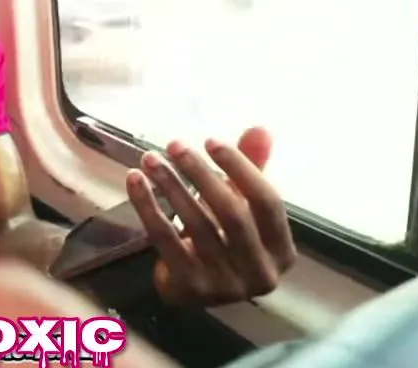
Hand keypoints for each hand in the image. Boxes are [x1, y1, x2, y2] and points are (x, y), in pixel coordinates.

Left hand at [127, 127, 295, 306]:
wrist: (191, 287)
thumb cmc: (223, 240)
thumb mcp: (242, 205)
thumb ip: (252, 169)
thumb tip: (261, 129)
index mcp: (281, 251)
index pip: (268, 202)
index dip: (242, 168)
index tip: (211, 140)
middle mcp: (260, 273)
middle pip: (232, 213)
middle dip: (201, 174)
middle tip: (175, 145)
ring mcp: (225, 286)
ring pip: (196, 224)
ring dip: (171, 185)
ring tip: (151, 159)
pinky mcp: (189, 288)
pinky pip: (165, 239)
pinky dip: (148, 206)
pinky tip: (135, 181)